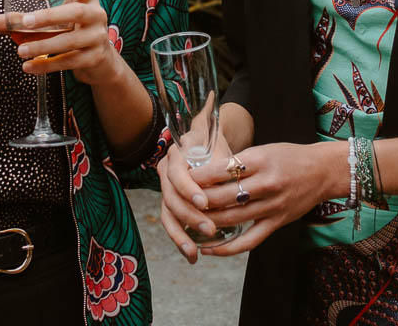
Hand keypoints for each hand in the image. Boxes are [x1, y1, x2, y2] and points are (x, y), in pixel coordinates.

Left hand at [0, 0, 124, 86]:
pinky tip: (30, 66)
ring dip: (43, 45)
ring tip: (21, 51)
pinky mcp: (94, 58)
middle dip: (49, 16)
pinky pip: (70, 61)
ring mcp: (98, 37)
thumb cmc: (72, 31)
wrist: (100, 60)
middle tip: (25, 23)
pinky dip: (47, 65)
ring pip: (71, 40)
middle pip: (76, 12)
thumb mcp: (54, 21)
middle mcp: (96, 14)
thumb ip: (24, 21)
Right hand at [156, 135, 238, 263]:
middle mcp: (166, 173)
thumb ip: (220, 171)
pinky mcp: (171, 204)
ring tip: (194, 252)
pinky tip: (192, 255)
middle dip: (190, 217)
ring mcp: (166, 189)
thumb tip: (231, 193)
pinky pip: (172, 223)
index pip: (177, 175)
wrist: (205, 144)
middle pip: (171, 198)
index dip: (189, 190)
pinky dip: (181, 239)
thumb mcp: (218, 153)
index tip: (204, 202)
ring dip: (180, 235)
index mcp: (176, 156)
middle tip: (210, 230)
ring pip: (168, 215)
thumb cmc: (215, 148)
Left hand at [193, 140, 341, 256]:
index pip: (222, 170)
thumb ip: (237, 162)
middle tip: (177, 203)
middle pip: (224, 196)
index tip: (181, 179)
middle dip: (197, 201)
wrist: (324, 170)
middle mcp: (266, 183)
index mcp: (260, 159)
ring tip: (186, 223)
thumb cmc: (290, 156)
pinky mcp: (278, 223)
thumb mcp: (263, 149)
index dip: (199, 177)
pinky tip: (209, 248)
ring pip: (232, 218)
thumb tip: (203, 172)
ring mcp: (273, 205)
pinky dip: (227, 248)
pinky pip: (249, 240)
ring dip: (207, 223)